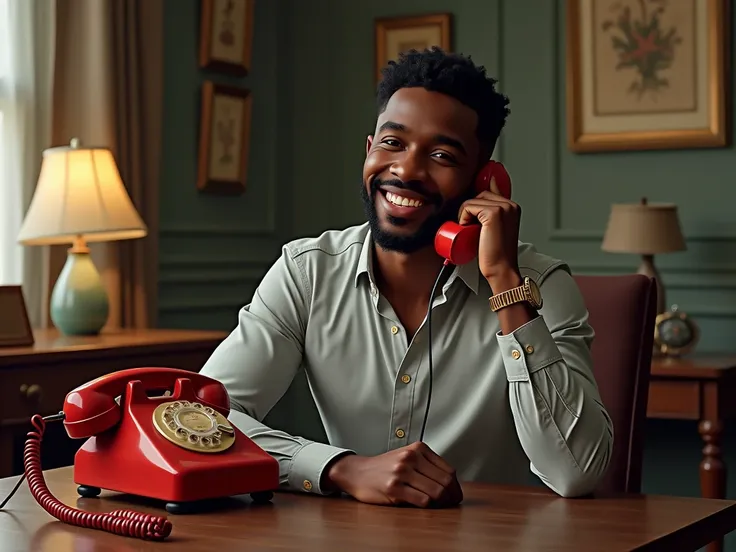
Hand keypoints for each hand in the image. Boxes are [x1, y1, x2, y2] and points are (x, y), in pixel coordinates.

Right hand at [323, 442, 462, 507]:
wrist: (357, 472)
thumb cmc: (384, 468)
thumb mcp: (407, 457)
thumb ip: (427, 465)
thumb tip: (451, 484)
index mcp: (418, 448)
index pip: (448, 470)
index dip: (455, 486)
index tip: (455, 494)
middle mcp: (411, 457)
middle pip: (445, 481)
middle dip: (452, 496)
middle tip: (451, 504)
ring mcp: (401, 472)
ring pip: (436, 491)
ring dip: (441, 503)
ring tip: (439, 506)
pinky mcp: (394, 488)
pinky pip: (422, 500)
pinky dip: (427, 506)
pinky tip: (424, 505)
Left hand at [458, 189, 520, 282]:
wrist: (501, 269)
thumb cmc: (496, 253)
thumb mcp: (493, 228)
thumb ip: (489, 214)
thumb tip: (477, 202)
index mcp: (512, 207)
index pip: (489, 191)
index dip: (476, 204)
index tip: (473, 219)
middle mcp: (510, 205)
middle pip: (479, 195)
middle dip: (470, 210)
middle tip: (472, 228)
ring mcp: (503, 208)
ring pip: (472, 200)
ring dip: (465, 215)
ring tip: (472, 231)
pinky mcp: (493, 213)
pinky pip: (468, 207)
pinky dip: (463, 218)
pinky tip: (469, 230)